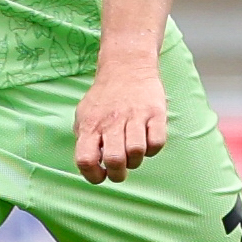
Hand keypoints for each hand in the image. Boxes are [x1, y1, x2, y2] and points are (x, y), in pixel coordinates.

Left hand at [74, 54, 169, 183]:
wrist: (126, 66)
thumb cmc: (104, 98)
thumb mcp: (84, 116)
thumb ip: (84, 140)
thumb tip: (90, 167)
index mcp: (90, 125)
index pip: (85, 160)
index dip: (93, 175)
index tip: (100, 175)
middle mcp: (111, 121)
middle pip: (115, 160)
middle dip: (118, 174)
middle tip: (120, 170)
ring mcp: (134, 116)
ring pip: (137, 152)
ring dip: (135, 161)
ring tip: (132, 154)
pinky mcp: (155, 112)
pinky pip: (157, 142)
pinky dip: (153, 149)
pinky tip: (146, 142)